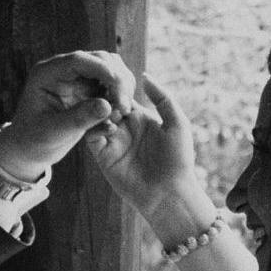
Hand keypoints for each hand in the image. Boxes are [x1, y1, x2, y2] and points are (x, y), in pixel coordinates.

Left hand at [0, 50, 135, 181]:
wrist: (30, 149)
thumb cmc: (34, 140)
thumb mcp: (54, 132)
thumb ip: (79, 118)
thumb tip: (107, 105)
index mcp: (47, 73)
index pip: (78, 61)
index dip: (102, 70)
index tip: (119, 88)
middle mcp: (64, 70)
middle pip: (100, 59)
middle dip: (117, 79)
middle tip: (124, 106)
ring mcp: (78, 78)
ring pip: (111, 69)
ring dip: (122, 87)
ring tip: (122, 112)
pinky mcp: (89, 89)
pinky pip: (112, 85)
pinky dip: (120, 97)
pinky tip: (117, 117)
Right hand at [84, 74, 199, 216]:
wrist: (169, 194)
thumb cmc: (178, 160)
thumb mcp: (177, 123)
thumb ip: (163, 98)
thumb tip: (144, 76)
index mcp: (141, 118)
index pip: (123, 95)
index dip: (118, 86)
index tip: (117, 79)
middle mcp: (124, 129)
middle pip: (106, 103)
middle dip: (106, 96)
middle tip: (111, 93)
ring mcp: (112, 142)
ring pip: (96, 118)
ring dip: (101, 110)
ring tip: (112, 110)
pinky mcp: (103, 156)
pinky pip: (92, 137)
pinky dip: (95, 127)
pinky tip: (109, 126)